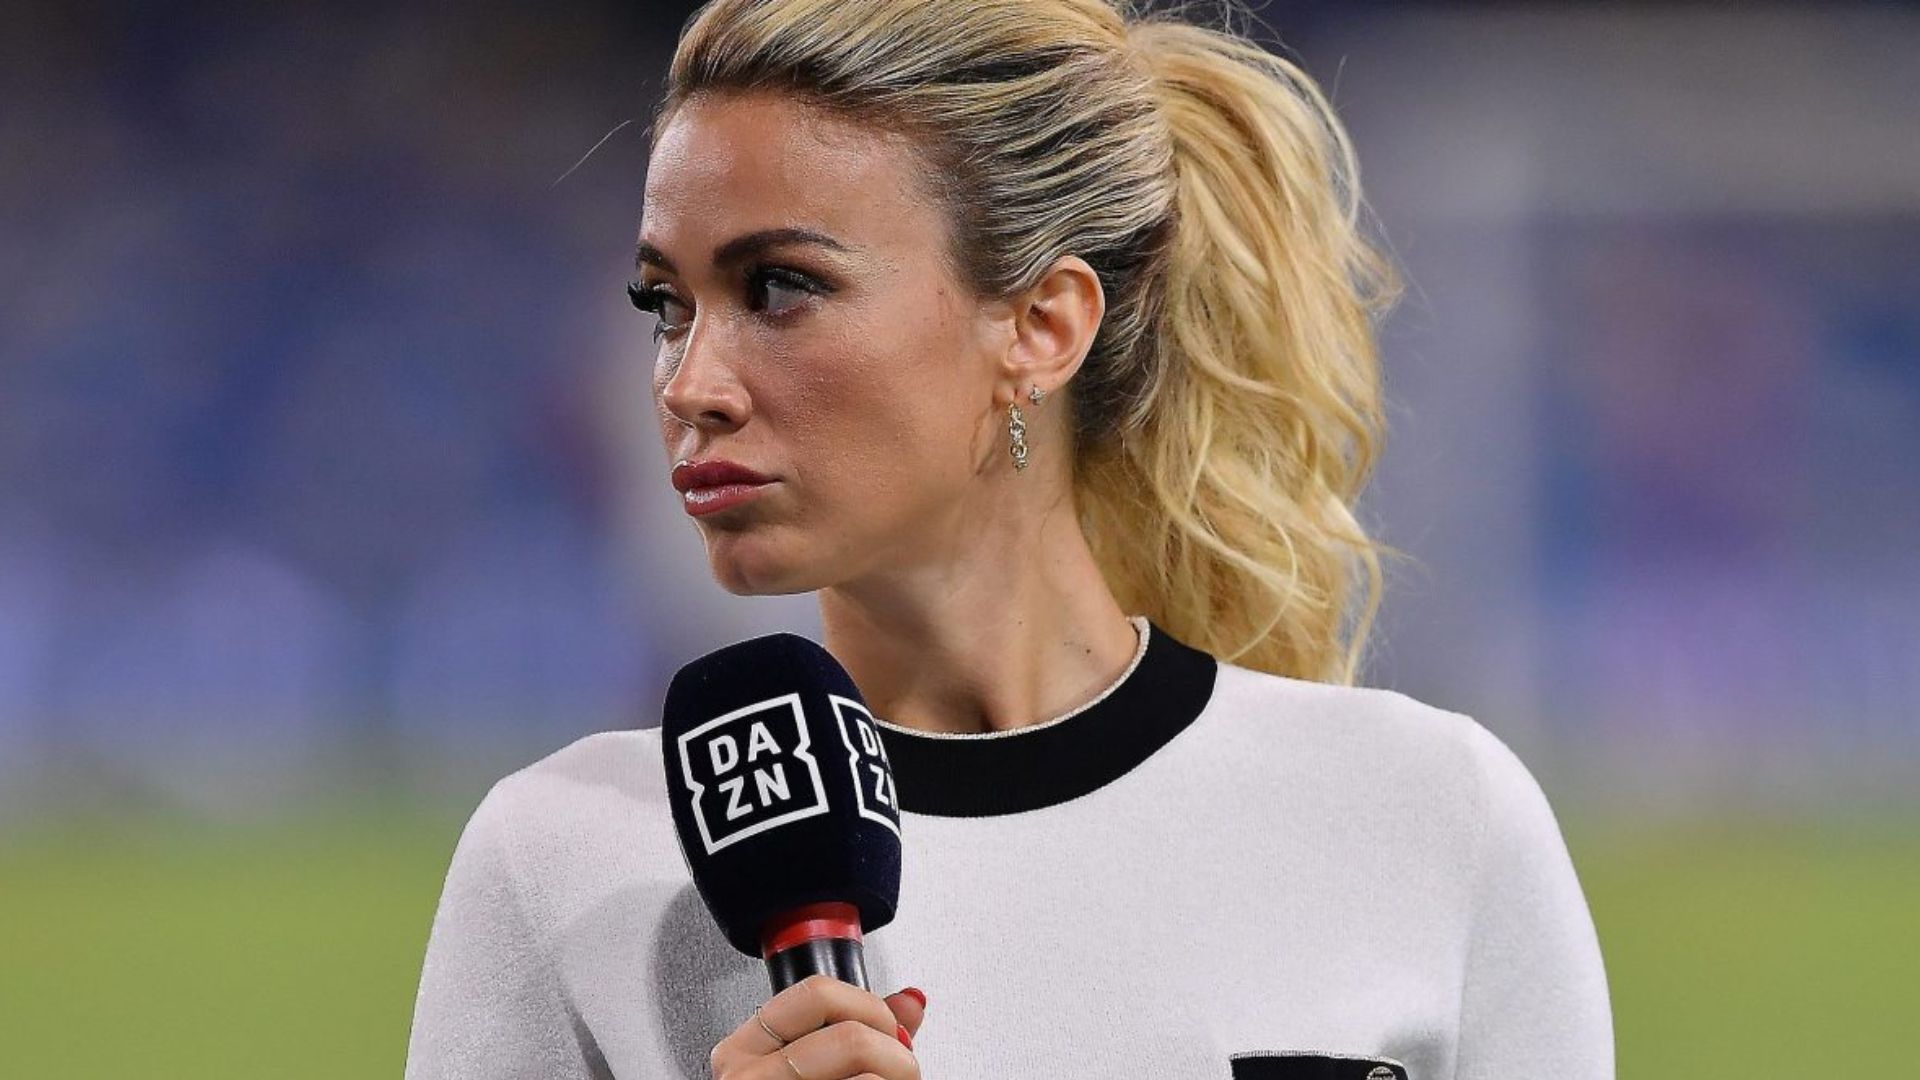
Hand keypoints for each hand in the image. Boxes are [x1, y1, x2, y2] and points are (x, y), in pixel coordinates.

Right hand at [710, 973, 927, 1078]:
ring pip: (865, 1075)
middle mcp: (746, 1078)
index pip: (814, 992)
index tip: (888, 1029)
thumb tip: (910, 1000)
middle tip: (903, 1070)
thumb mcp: (815, 1070)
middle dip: (895, 1052)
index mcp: (743, 1051)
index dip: (869, 1006)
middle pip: (849, 1036)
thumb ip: (865, 1035)